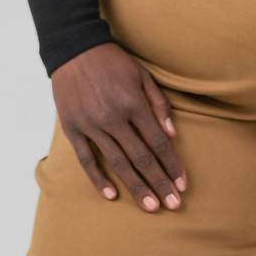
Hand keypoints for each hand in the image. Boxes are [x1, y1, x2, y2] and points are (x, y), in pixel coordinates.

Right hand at [51, 42, 187, 212]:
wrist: (73, 48)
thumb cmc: (113, 62)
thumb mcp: (143, 75)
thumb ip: (159, 105)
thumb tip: (172, 136)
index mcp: (133, 103)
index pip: (158, 142)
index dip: (172, 165)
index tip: (182, 185)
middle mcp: (113, 117)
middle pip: (142, 158)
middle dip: (160, 183)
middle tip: (173, 205)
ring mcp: (91, 124)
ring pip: (118, 162)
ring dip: (136, 186)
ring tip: (150, 207)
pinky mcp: (72, 128)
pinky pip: (86, 159)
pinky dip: (98, 178)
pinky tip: (112, 195)